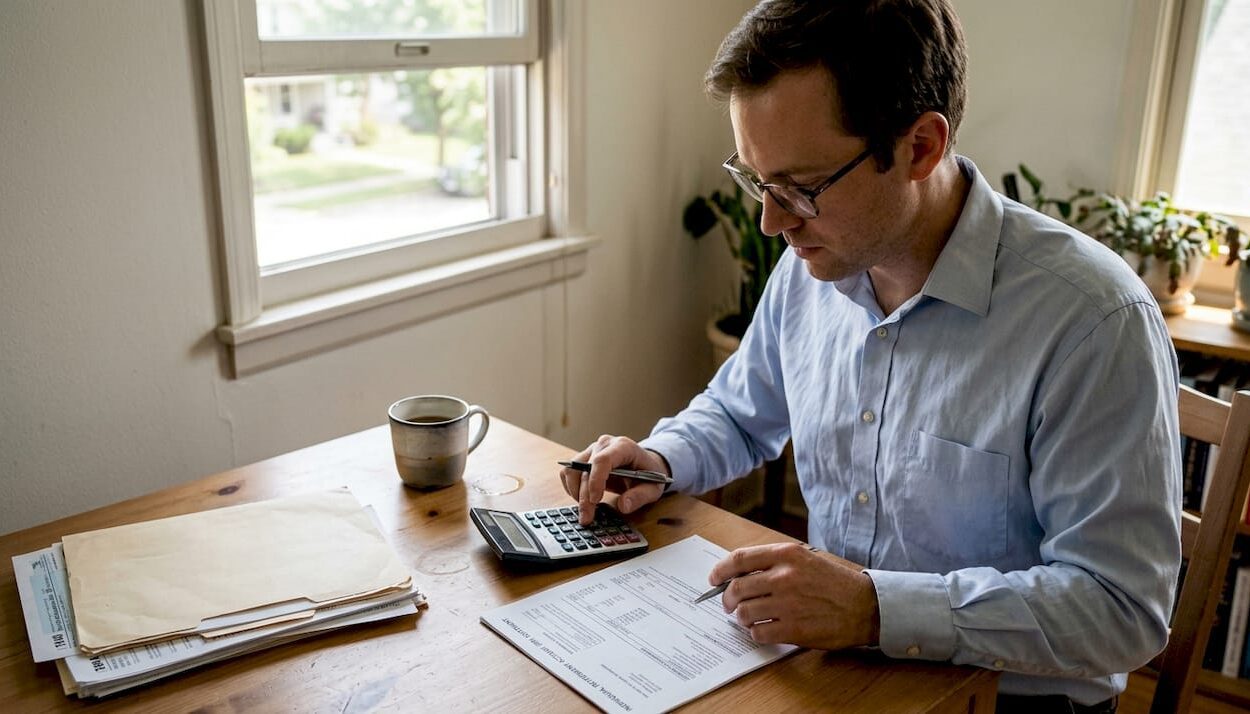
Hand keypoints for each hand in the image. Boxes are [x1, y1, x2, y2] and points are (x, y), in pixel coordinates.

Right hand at [560, 435, 667, 524]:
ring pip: (571, 469)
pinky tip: (582, 499)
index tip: (596, 501)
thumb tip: (624, 506)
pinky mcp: (583, 458)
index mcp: (623, 447)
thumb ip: (640, 496)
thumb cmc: (649, 474)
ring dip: (575, 492)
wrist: (643, 465)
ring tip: (586, 509)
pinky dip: (571, 487)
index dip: (596, 481)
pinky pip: (568, 472)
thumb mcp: (653, 488)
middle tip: (587, 518)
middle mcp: (604, 444)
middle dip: (584, 496)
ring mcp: (592, 450)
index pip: (602, 460)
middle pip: (585, 469)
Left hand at [709, 542, 880, 649]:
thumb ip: (774, 563)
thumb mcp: (805, 560)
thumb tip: (739, 574)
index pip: (739, 559)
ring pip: (744, 612)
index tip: (714, 579)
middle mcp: (785, 577)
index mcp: (787, 555)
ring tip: (749, 618)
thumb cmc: (834, 583)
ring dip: (741, 618)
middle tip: (728, 605)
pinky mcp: (794, 629)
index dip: (720, 570)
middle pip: (737, 588)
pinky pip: (759, 632)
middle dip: (726, 599)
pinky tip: (764, 630)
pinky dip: (756, 633)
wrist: (865, 606)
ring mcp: (788, 604)